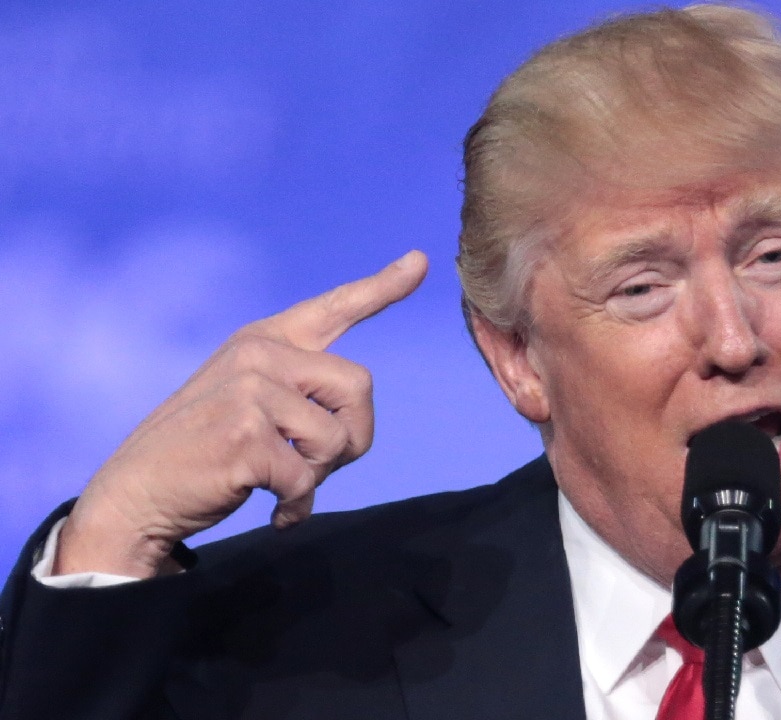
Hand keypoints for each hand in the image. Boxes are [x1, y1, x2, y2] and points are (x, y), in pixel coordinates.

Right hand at [54, 250, 428, 578]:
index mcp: (263, 340)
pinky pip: (307, 479)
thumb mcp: (250, 404)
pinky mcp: (245, 436)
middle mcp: (258, 354)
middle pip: (360, 387)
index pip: (334, 306)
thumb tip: (353, 424)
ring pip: (338, 437)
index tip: (419, 261)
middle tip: (316, 466)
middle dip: (352, 436)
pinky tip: (275, 512)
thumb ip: (301, 396)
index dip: (382, 286)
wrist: (135, 495)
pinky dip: (297, 506)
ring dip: (321, 475)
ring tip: (284, 484)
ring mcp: (250, 391)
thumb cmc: (205, 455)